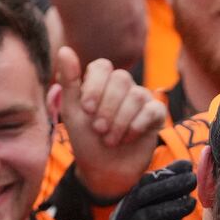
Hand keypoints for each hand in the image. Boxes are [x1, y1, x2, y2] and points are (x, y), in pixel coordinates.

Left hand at [57, 46, 168, 201]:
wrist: (104, 170)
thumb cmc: (85, 140)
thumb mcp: (72, 112)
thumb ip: (69, 81)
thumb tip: (64, 49)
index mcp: (101, 82)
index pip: (102, 66)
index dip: (95, 86)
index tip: (87, 109)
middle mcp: (122, 87)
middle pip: (122, 79)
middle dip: (108, 108)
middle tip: (98, 129)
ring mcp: (141, 99)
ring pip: (137, 95)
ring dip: (120, 121)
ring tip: (110, 139)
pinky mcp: (156, 115)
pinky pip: (153, 109)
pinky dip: (138, 125)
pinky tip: (128, 137)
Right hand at [95, 160, 196, 219]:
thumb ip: (162, 197)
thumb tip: (184, 167)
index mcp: (126, 209)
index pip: (144, 186)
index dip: (165, 175)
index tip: (187, 167)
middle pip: (143, 198)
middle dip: (168, 187)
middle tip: (192, 180)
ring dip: (168, 210)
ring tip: (191, 204)